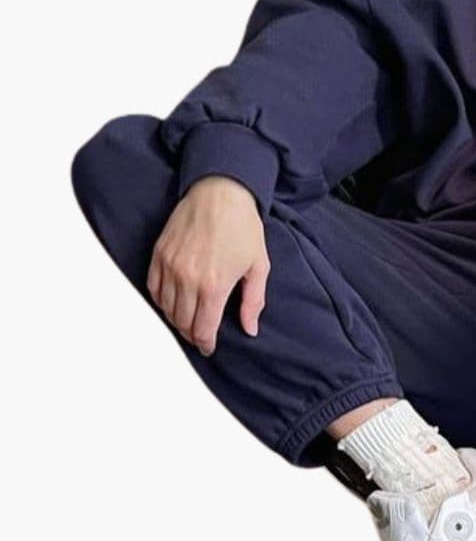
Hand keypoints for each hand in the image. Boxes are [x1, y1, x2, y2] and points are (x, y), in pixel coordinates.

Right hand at [147, 175, 269, 356]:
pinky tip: (172, 301)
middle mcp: (187, 280)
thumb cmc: (243, 226)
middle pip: (182, 323)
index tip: (209, 347)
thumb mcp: (259, 265)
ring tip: (188, 319)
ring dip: (176, 319)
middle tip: (200, 335)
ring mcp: (170, 267)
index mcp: (214, 286)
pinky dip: (161, 300)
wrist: (220, 193)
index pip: (202, 329)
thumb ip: (253, 301)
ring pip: (165, 308)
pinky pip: (152, 288)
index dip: (206, 343)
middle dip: (192, 334)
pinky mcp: (158, 254)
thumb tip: (250, 328)